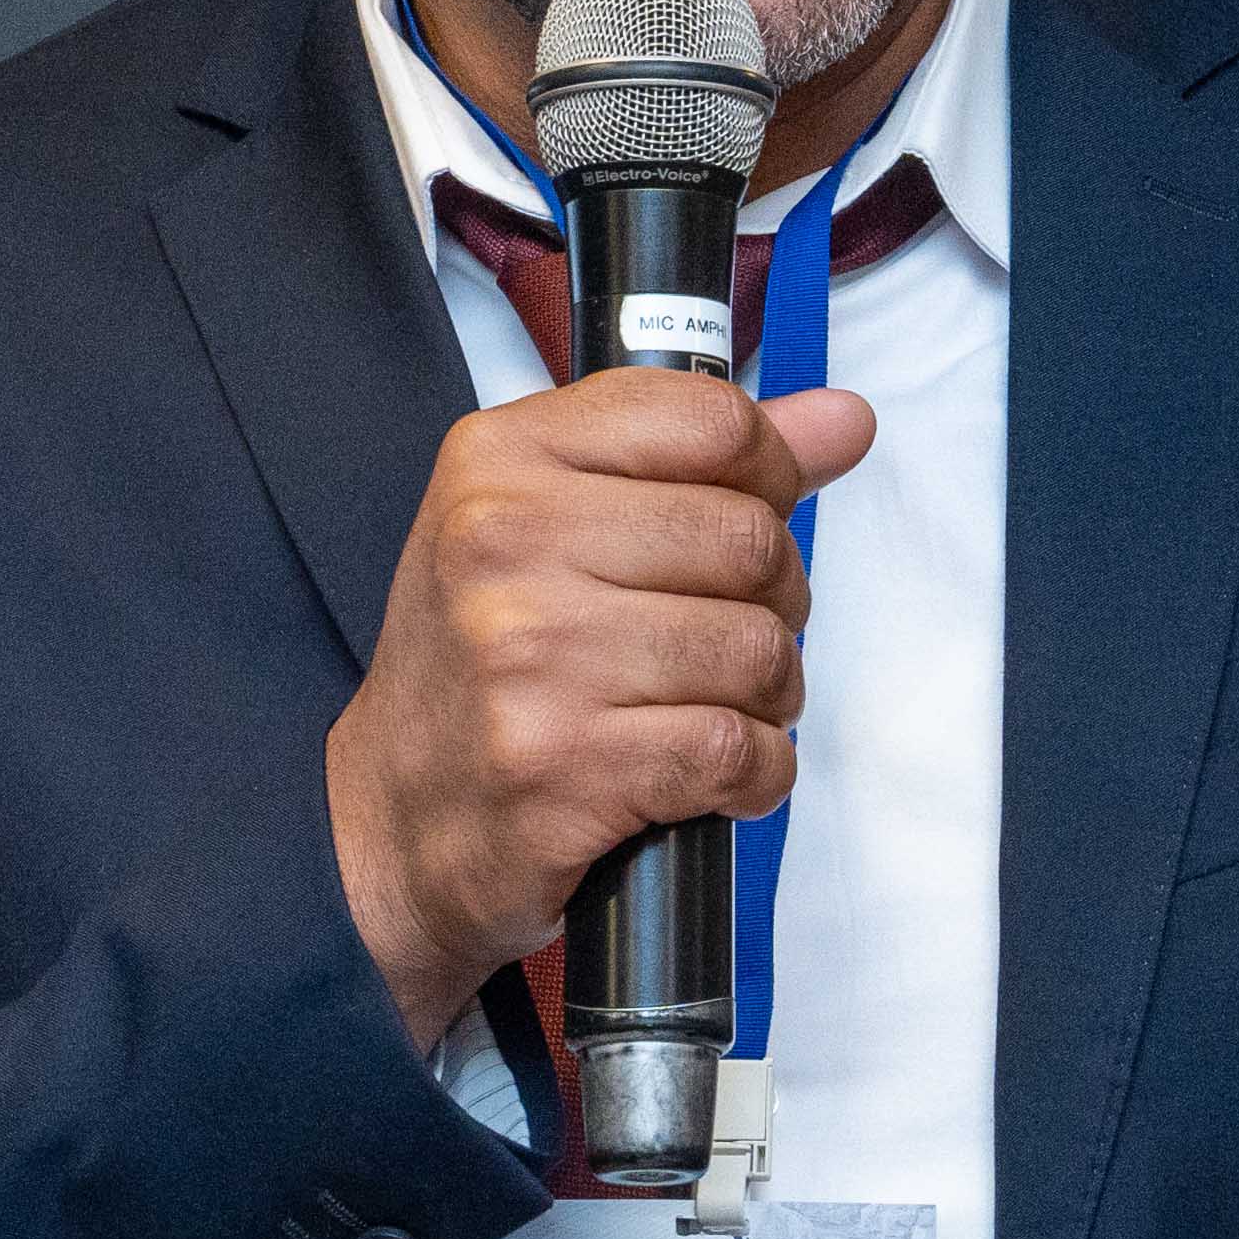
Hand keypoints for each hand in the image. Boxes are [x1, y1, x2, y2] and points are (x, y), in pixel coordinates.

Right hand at [328, 369, 878, 1047]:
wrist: (391, 820)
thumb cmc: (487, 662)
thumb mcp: (558, 521)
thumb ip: (706, 460)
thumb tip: (846, 419)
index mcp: (502, 459)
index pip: (713, 421)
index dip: (770, 475)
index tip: (750, 518)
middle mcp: (503, 543)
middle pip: (751, 540)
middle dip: (773, 602)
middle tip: (725, 638)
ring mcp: (526, 656)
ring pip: (757, 650)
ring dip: (767, 697)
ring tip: (710, 707)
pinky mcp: (559, 766)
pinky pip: (737, 751)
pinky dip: (753, 773)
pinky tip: (706, 775)